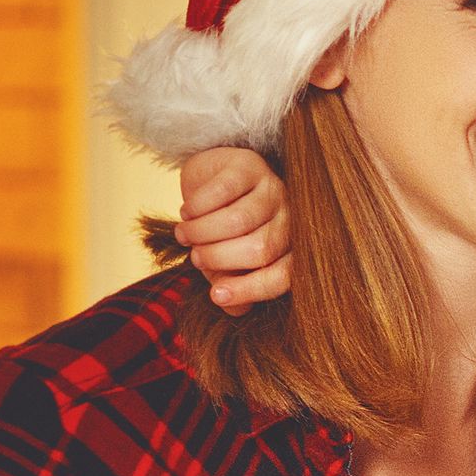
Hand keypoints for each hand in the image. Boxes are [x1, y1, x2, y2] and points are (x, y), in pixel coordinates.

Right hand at [174, 146, 296, 308]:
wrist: (209, 179)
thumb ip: (231, 285)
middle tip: (195, 258)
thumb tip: (233, 310)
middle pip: (260, 249)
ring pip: (237, 221)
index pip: (283, 276)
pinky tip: (187, 212)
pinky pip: (220, 193)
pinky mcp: (250, 165)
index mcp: (291, 248)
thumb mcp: (225, 261)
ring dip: (200, 233)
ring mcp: (273, 189)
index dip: (249, 290)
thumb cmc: (222, 229)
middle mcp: (290, 218)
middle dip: (218, 259)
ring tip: (184, 236)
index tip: (216, 296)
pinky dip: (196, 208)